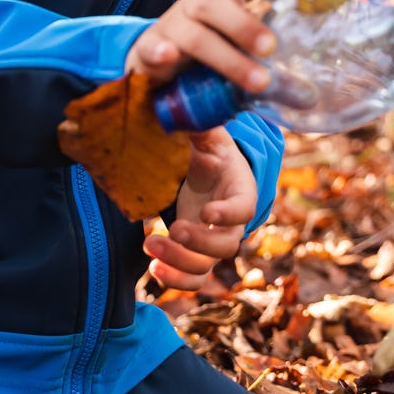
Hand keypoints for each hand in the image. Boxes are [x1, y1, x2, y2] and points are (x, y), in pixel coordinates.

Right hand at [126, 0, 276, 91]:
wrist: (154, 78)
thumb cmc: (204, 61)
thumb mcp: (237, 56)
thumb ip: (270, 74)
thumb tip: (308, 99)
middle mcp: (193, 7)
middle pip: (212, 2)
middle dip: (243, 24)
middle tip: (271, 48)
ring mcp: (168, 28)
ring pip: (195, 34)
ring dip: (226, 57)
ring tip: (256, 82)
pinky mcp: (146, 52)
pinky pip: (151, 48)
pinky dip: (160, 52)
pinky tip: (169, 57)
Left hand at [144, 127, 258, 290]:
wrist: (203, 174)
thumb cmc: (208, 152)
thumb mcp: (207, 138)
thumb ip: (202, 129)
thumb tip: (190, 112)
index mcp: (240, 192)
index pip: (244, 209)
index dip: (229, 214)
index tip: (207, 212)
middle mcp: (231, 224)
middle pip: (225, 246)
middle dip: (197, 243)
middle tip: (171, 230)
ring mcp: (213, 244)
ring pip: (205, 267)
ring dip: (178, 263)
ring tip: (149, 245)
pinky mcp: (196, 256)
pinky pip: (192, 280)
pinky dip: (174, 280)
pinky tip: (153, 267)